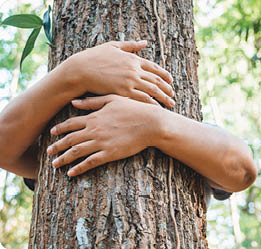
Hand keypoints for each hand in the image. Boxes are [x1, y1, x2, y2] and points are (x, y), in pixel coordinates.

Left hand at [47, 95, 161, 175]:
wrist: (150, 123)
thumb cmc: (133, 109)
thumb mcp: (112, 100)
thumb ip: (92, 102)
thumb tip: (74, 102)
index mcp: (94, 117)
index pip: (71, 124)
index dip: (60, 129)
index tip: (51, 133)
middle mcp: (94, 130)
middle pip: (70, 139)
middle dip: (57, 146)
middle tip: (48, 152)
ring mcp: (101, 143)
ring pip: (76, 152)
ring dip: (64, 159)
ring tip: (55, 164)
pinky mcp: (109, 154)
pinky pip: (90, 162)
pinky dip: (79, 168)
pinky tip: (71, 173)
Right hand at [63, 40, 174, 106]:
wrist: (81, 70)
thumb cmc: (94, 57)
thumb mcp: (113, 46)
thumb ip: (130, 45)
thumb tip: (144, 42)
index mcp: (133, 59)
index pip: (154, 68)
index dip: (164, 74)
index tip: (171, 80)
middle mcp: (134, 70)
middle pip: (156, 80)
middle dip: (167, 88)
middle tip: (173, 95)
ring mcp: (130, 81)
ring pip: (152, 91)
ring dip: (163, 97)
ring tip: (171, 103)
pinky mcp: (123, 92)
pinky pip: (141, 99)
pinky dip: (151, 104)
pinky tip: (157, 108)